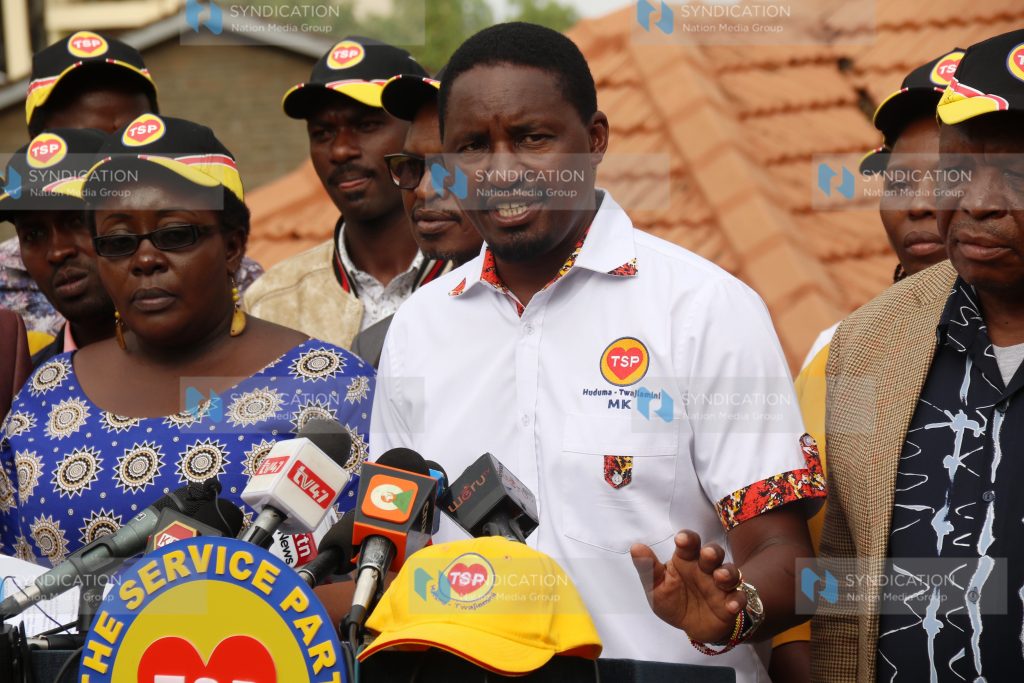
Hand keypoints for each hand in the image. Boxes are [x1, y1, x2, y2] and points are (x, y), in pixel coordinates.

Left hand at [630, 530, 746, 643]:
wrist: (691, 626)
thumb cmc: (673, 600)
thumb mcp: (656, 587)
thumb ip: (648, 569)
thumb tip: (636, 547)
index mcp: (686, 560)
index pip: (689, 543)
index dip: (687, 539)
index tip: (681, 540)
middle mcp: (705, 568)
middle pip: (713, 553)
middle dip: (711, 552)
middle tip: (706, 555)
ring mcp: (720, 585)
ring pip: (730, 572)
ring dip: (727, 573)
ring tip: (720, 577)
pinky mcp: (730, 602)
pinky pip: (738, 598)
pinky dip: (737, 600)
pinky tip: (731, 605)